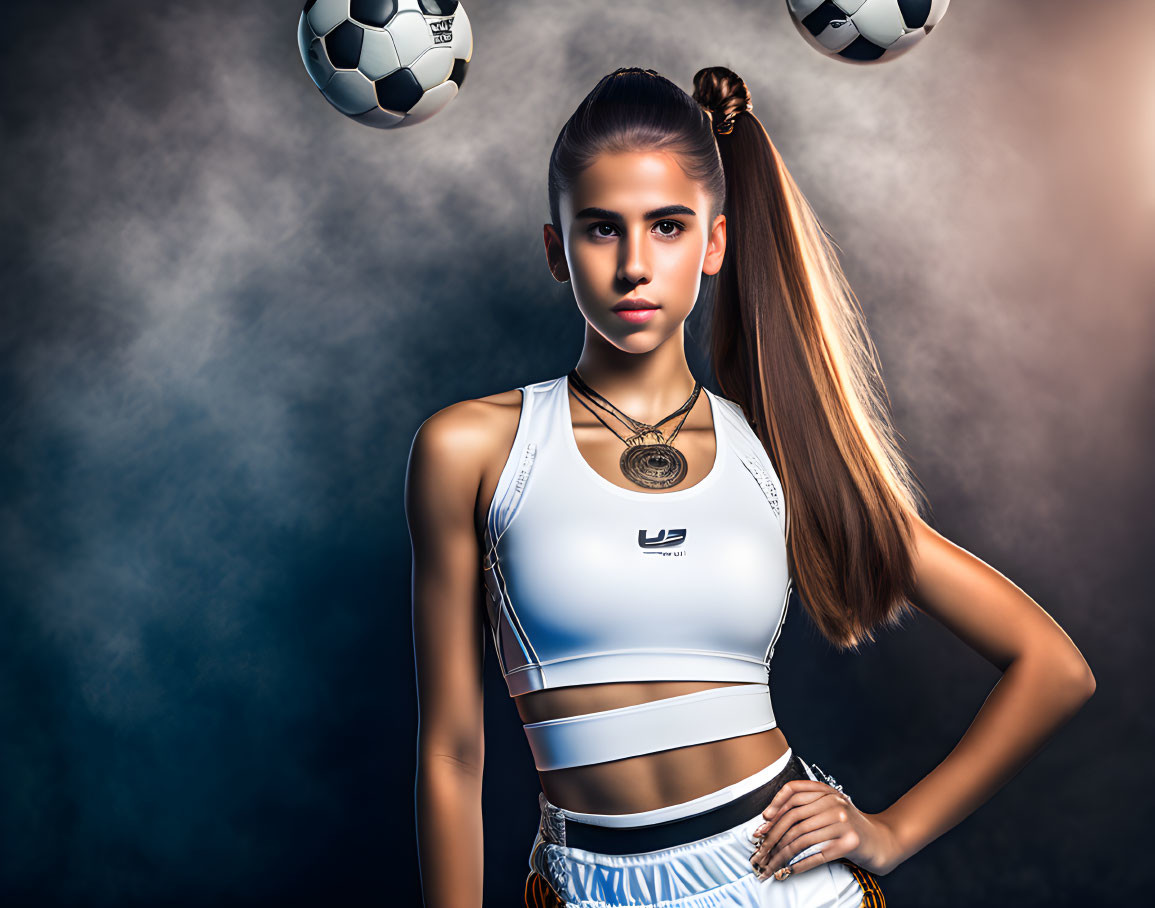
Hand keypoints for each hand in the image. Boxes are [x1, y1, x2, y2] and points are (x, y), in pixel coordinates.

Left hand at [748, 777, 901, 878]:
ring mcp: (843, 822)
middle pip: (794, 818)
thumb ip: (806, 807)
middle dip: (773, 837)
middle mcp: (834, 803)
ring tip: (771, 866)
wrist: (881, 840)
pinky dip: (800, 864)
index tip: (763, 822)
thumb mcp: (829, 808)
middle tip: (761, 852)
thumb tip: (769, 821)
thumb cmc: (849, 825)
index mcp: (826, 791)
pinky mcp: (849, 842)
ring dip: (782, 855)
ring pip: (802, 838)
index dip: (775, 804)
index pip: (794, 791)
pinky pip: (817, 854)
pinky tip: (789, 870)